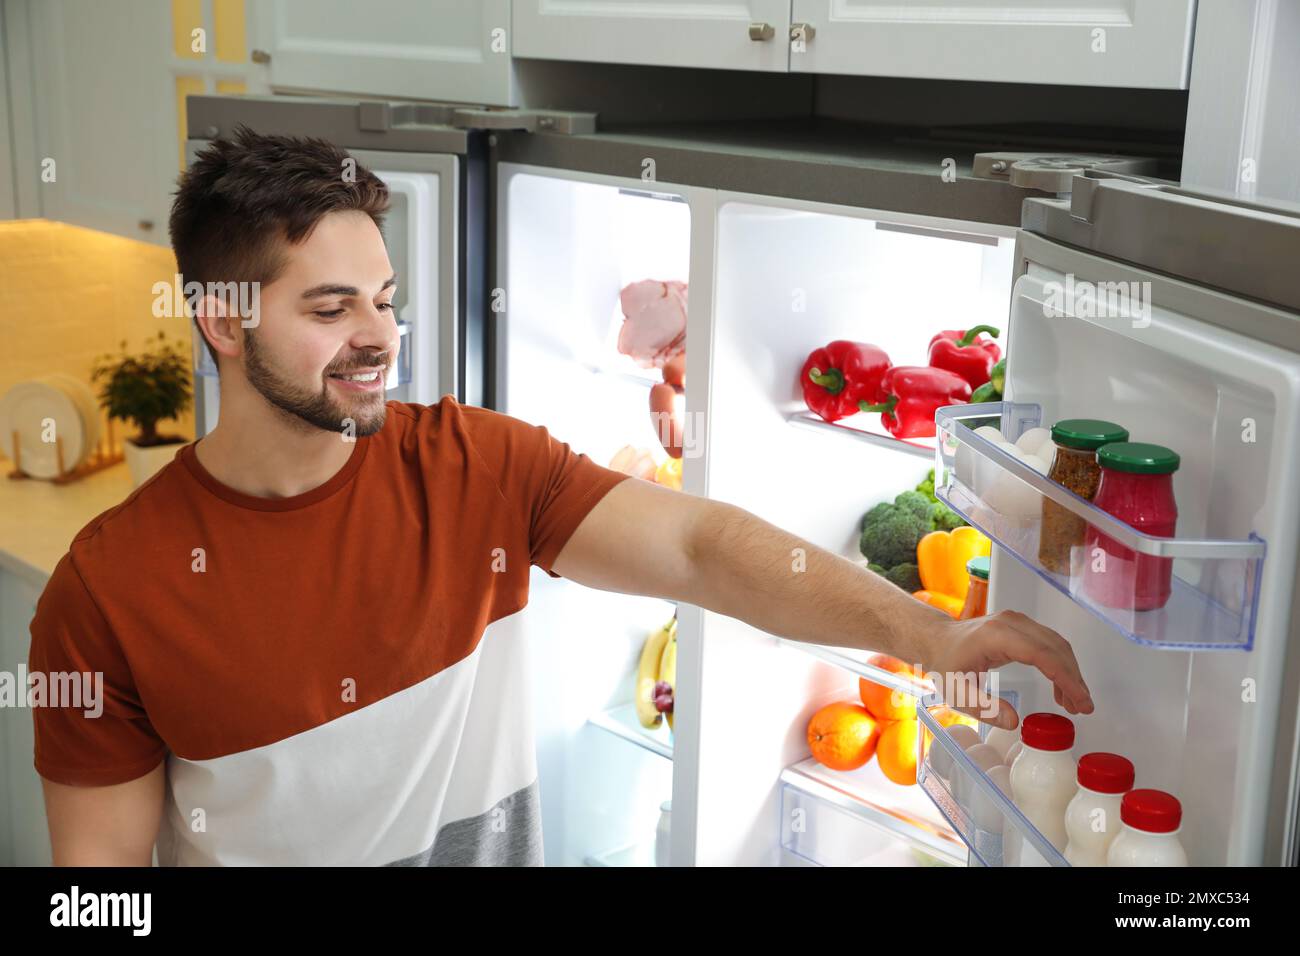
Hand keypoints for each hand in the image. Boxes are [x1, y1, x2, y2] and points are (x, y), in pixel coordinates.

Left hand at [923, 609, 1093, 729]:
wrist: (936, 640)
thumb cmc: (945, 663)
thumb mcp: (956, 692)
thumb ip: (984, 708)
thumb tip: (1014, 722)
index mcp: (997, 636)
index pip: (1042, 654)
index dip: (1065, 678)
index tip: (1080, 701)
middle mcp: (1011, 623)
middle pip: (1055, 648)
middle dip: (1073, 678)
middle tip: (1083, 708)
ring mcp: (1017, 622)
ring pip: (1056, 645)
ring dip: (1070, 672)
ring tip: (1074, 704)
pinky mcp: (1020, 627)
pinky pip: (1048, 644)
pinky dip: (1060, 665)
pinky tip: (1061, 688)